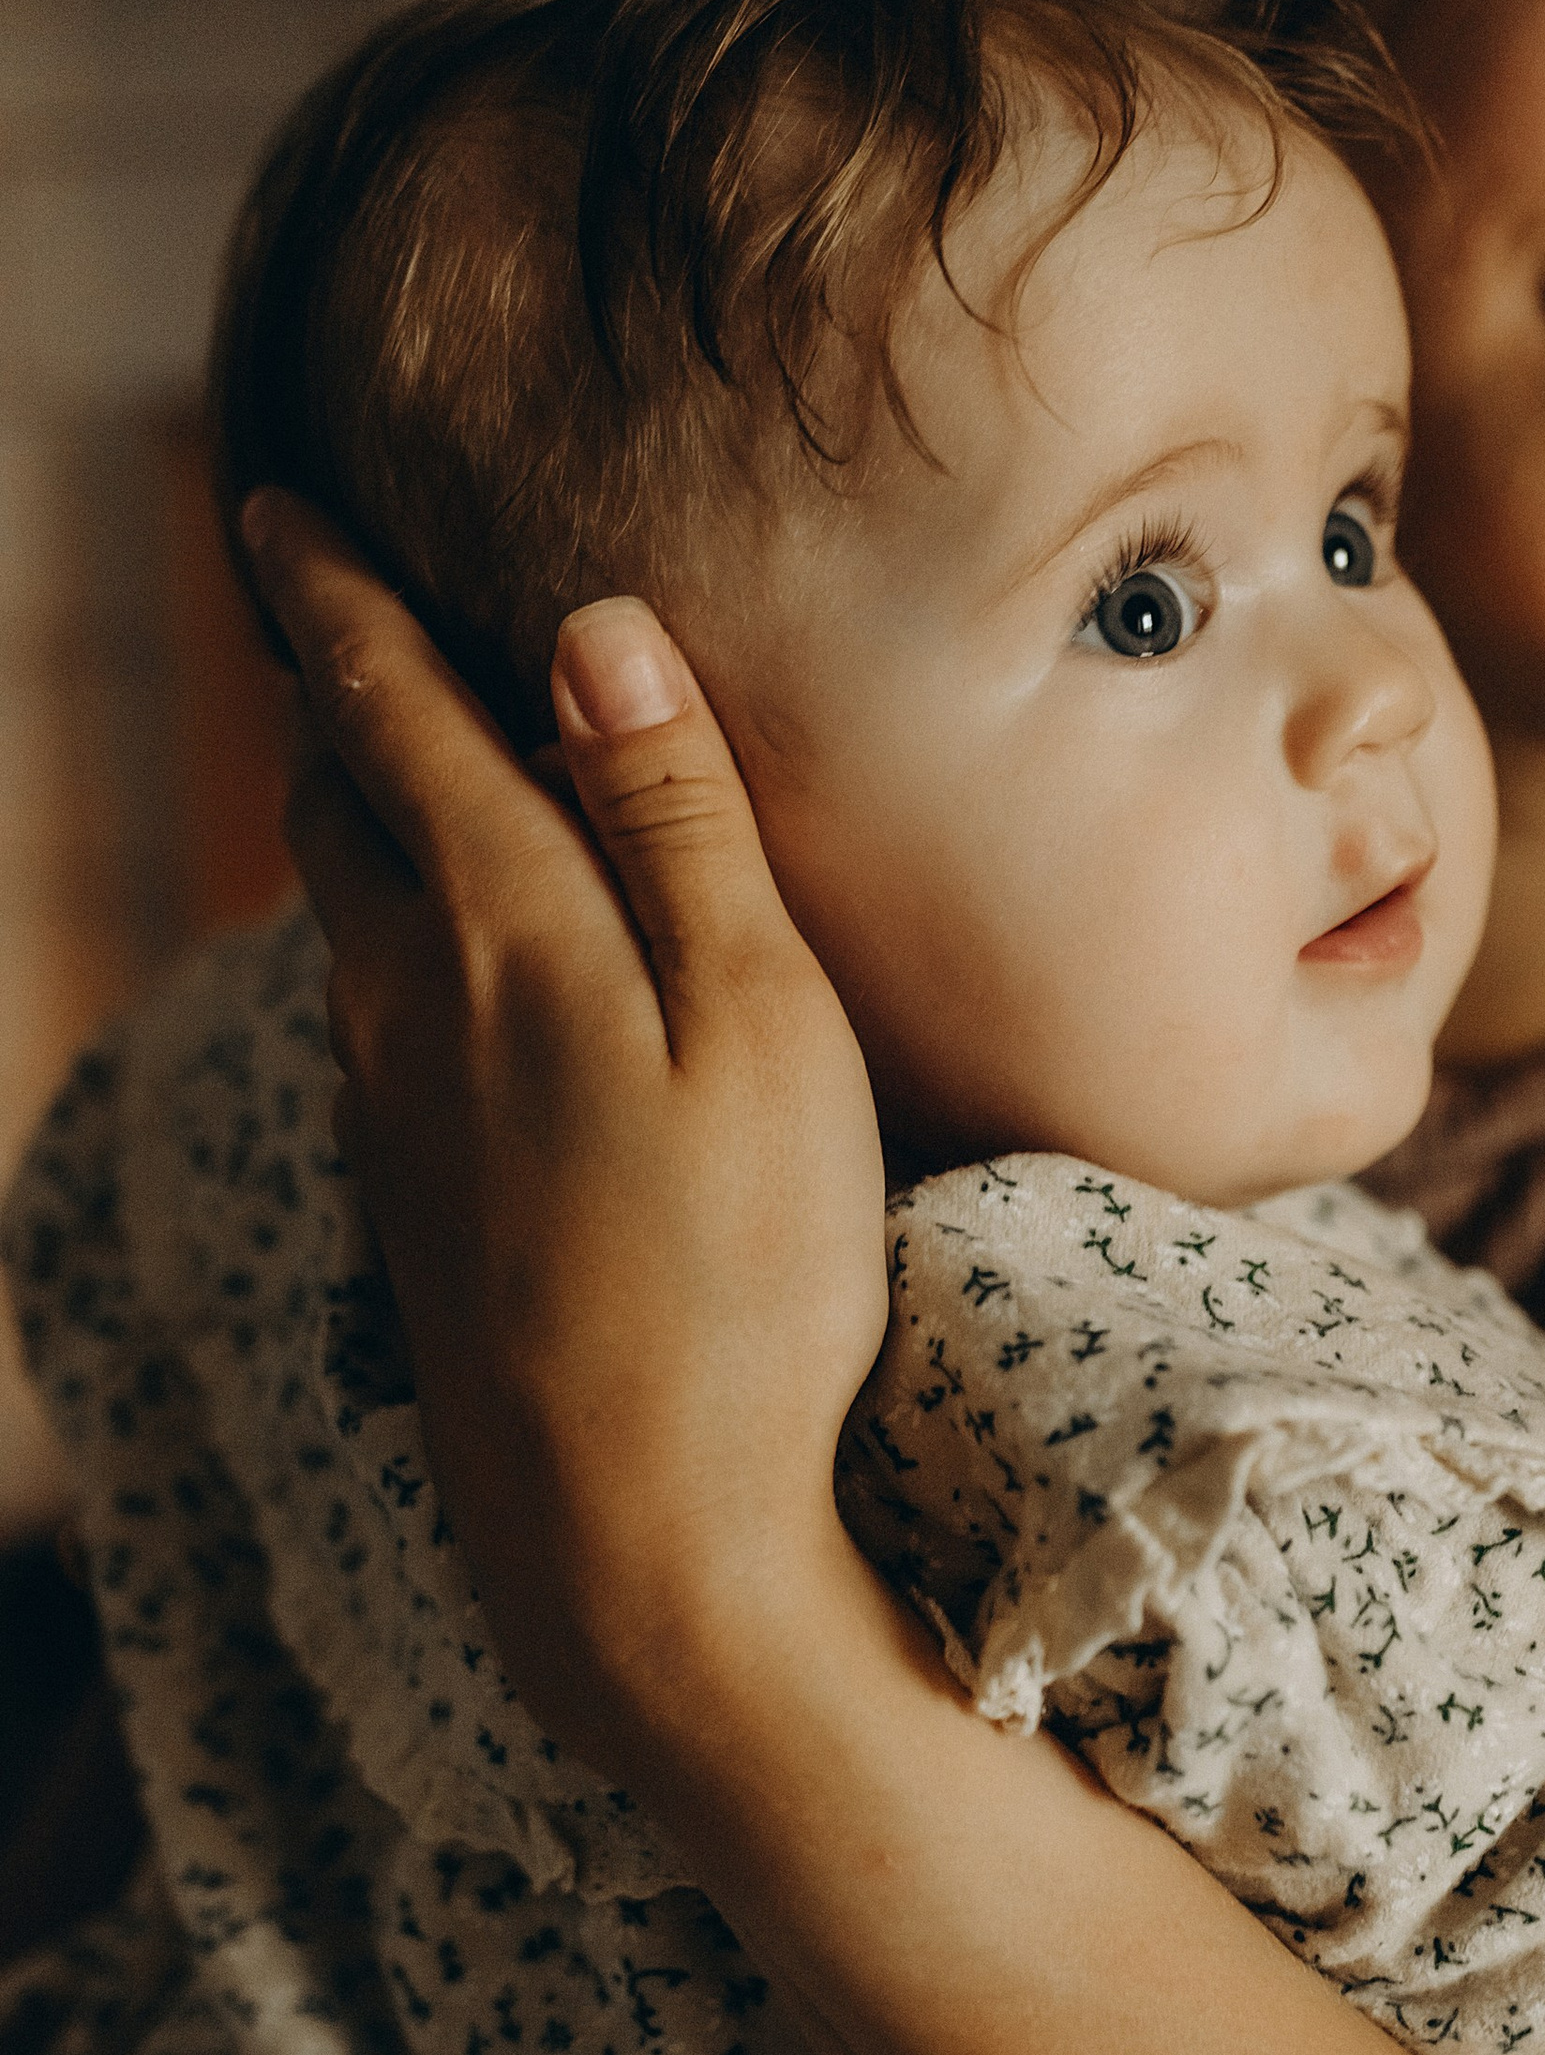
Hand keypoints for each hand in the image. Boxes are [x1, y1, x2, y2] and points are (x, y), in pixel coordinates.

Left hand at [247, 495, 888, 1789]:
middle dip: (327, 702)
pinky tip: (433, 990)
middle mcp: (407, 1014)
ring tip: (377, 774)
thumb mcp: (761, 1027)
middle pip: (334, 812)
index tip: (273, 503)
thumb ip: (676, 825)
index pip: (383, 713)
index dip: (331, 598)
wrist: (639, 1551)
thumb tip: (589, 630)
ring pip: (342, 929)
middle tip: (324, 621)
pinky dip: (385, 953)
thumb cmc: (741, 1283)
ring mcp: (396, 1131)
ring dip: (349, 828)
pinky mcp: (414, 1226)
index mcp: (497, 934)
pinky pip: (372, 1036)